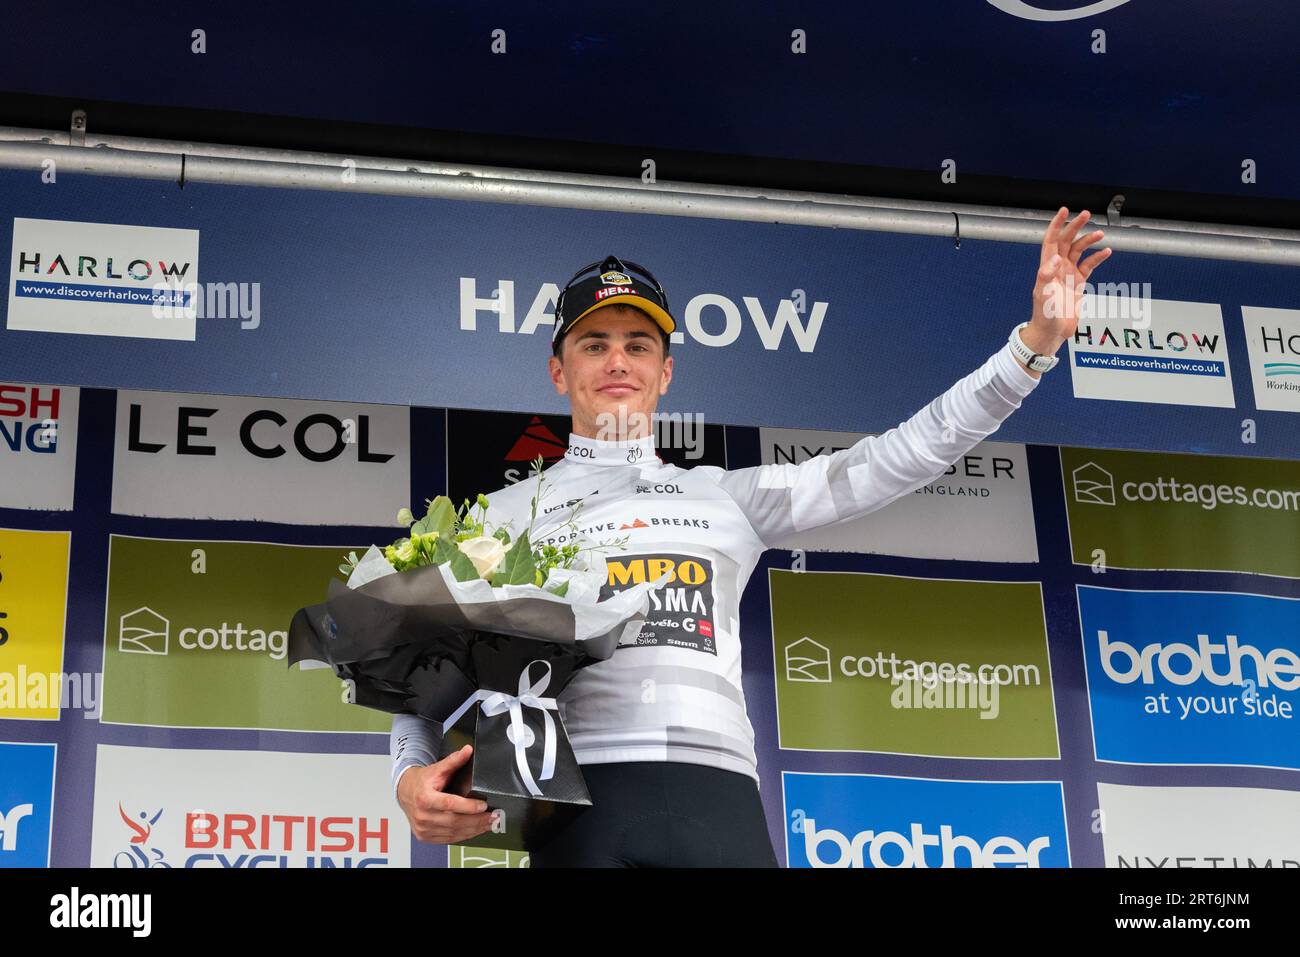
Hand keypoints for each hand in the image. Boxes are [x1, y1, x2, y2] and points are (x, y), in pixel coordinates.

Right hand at [396, 744, 496, 844]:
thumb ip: (453, 761)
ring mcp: (423, 829)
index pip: (449, 804)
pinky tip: (475, 830)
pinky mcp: (425, 836)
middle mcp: (422, 816)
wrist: (405, 792)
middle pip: (454, 821)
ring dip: (474, 830)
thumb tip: (467, 751)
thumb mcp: (437, 768)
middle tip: (494, 817)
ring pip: (453, 833)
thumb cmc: (422, 782)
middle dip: (477, 821)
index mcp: (424, 798)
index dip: (468, 806)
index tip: (483, 805)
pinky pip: (448, 839)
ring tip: (489, 824)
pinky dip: (464, 835)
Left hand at [1024, 206, 1112, 358]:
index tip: (1064, 210)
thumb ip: (1046, 276)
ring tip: (1100, 234)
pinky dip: (1097, 258)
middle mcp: (1057, 268)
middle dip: (1075, 226)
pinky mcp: (1078, 284)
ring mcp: (1068, 275)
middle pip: (1067, 241)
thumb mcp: (1043, 296)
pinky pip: (1089, 266)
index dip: (1057, 225)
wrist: (1052, 332)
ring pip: (1079, 251)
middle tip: (1086, 213)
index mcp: (1047, 268)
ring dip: (1089, 241)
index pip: (1051, 240)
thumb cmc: (1044, 316)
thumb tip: (1054, 258)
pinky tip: (1107, 251)